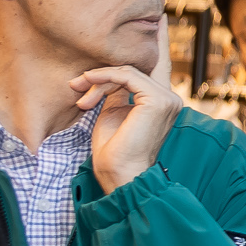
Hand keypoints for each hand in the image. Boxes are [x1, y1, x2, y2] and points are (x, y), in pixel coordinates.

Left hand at [74, 60, 183, 194]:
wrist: (119, 172)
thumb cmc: (114, 150)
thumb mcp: (114, 114)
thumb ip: (117, 95)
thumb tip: (108, 77)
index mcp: (162, 104)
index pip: (136, 78)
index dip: (109, 76)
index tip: (81, 83)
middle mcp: (170, 100)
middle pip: (130, 74)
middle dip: (99, 78)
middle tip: (75, 86)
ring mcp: (166, 100)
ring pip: (127, 73)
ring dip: (98, 80)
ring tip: (81, 96)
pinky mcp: (156, 101)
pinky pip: (127, 76)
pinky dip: (104, 76)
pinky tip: (88, 82)